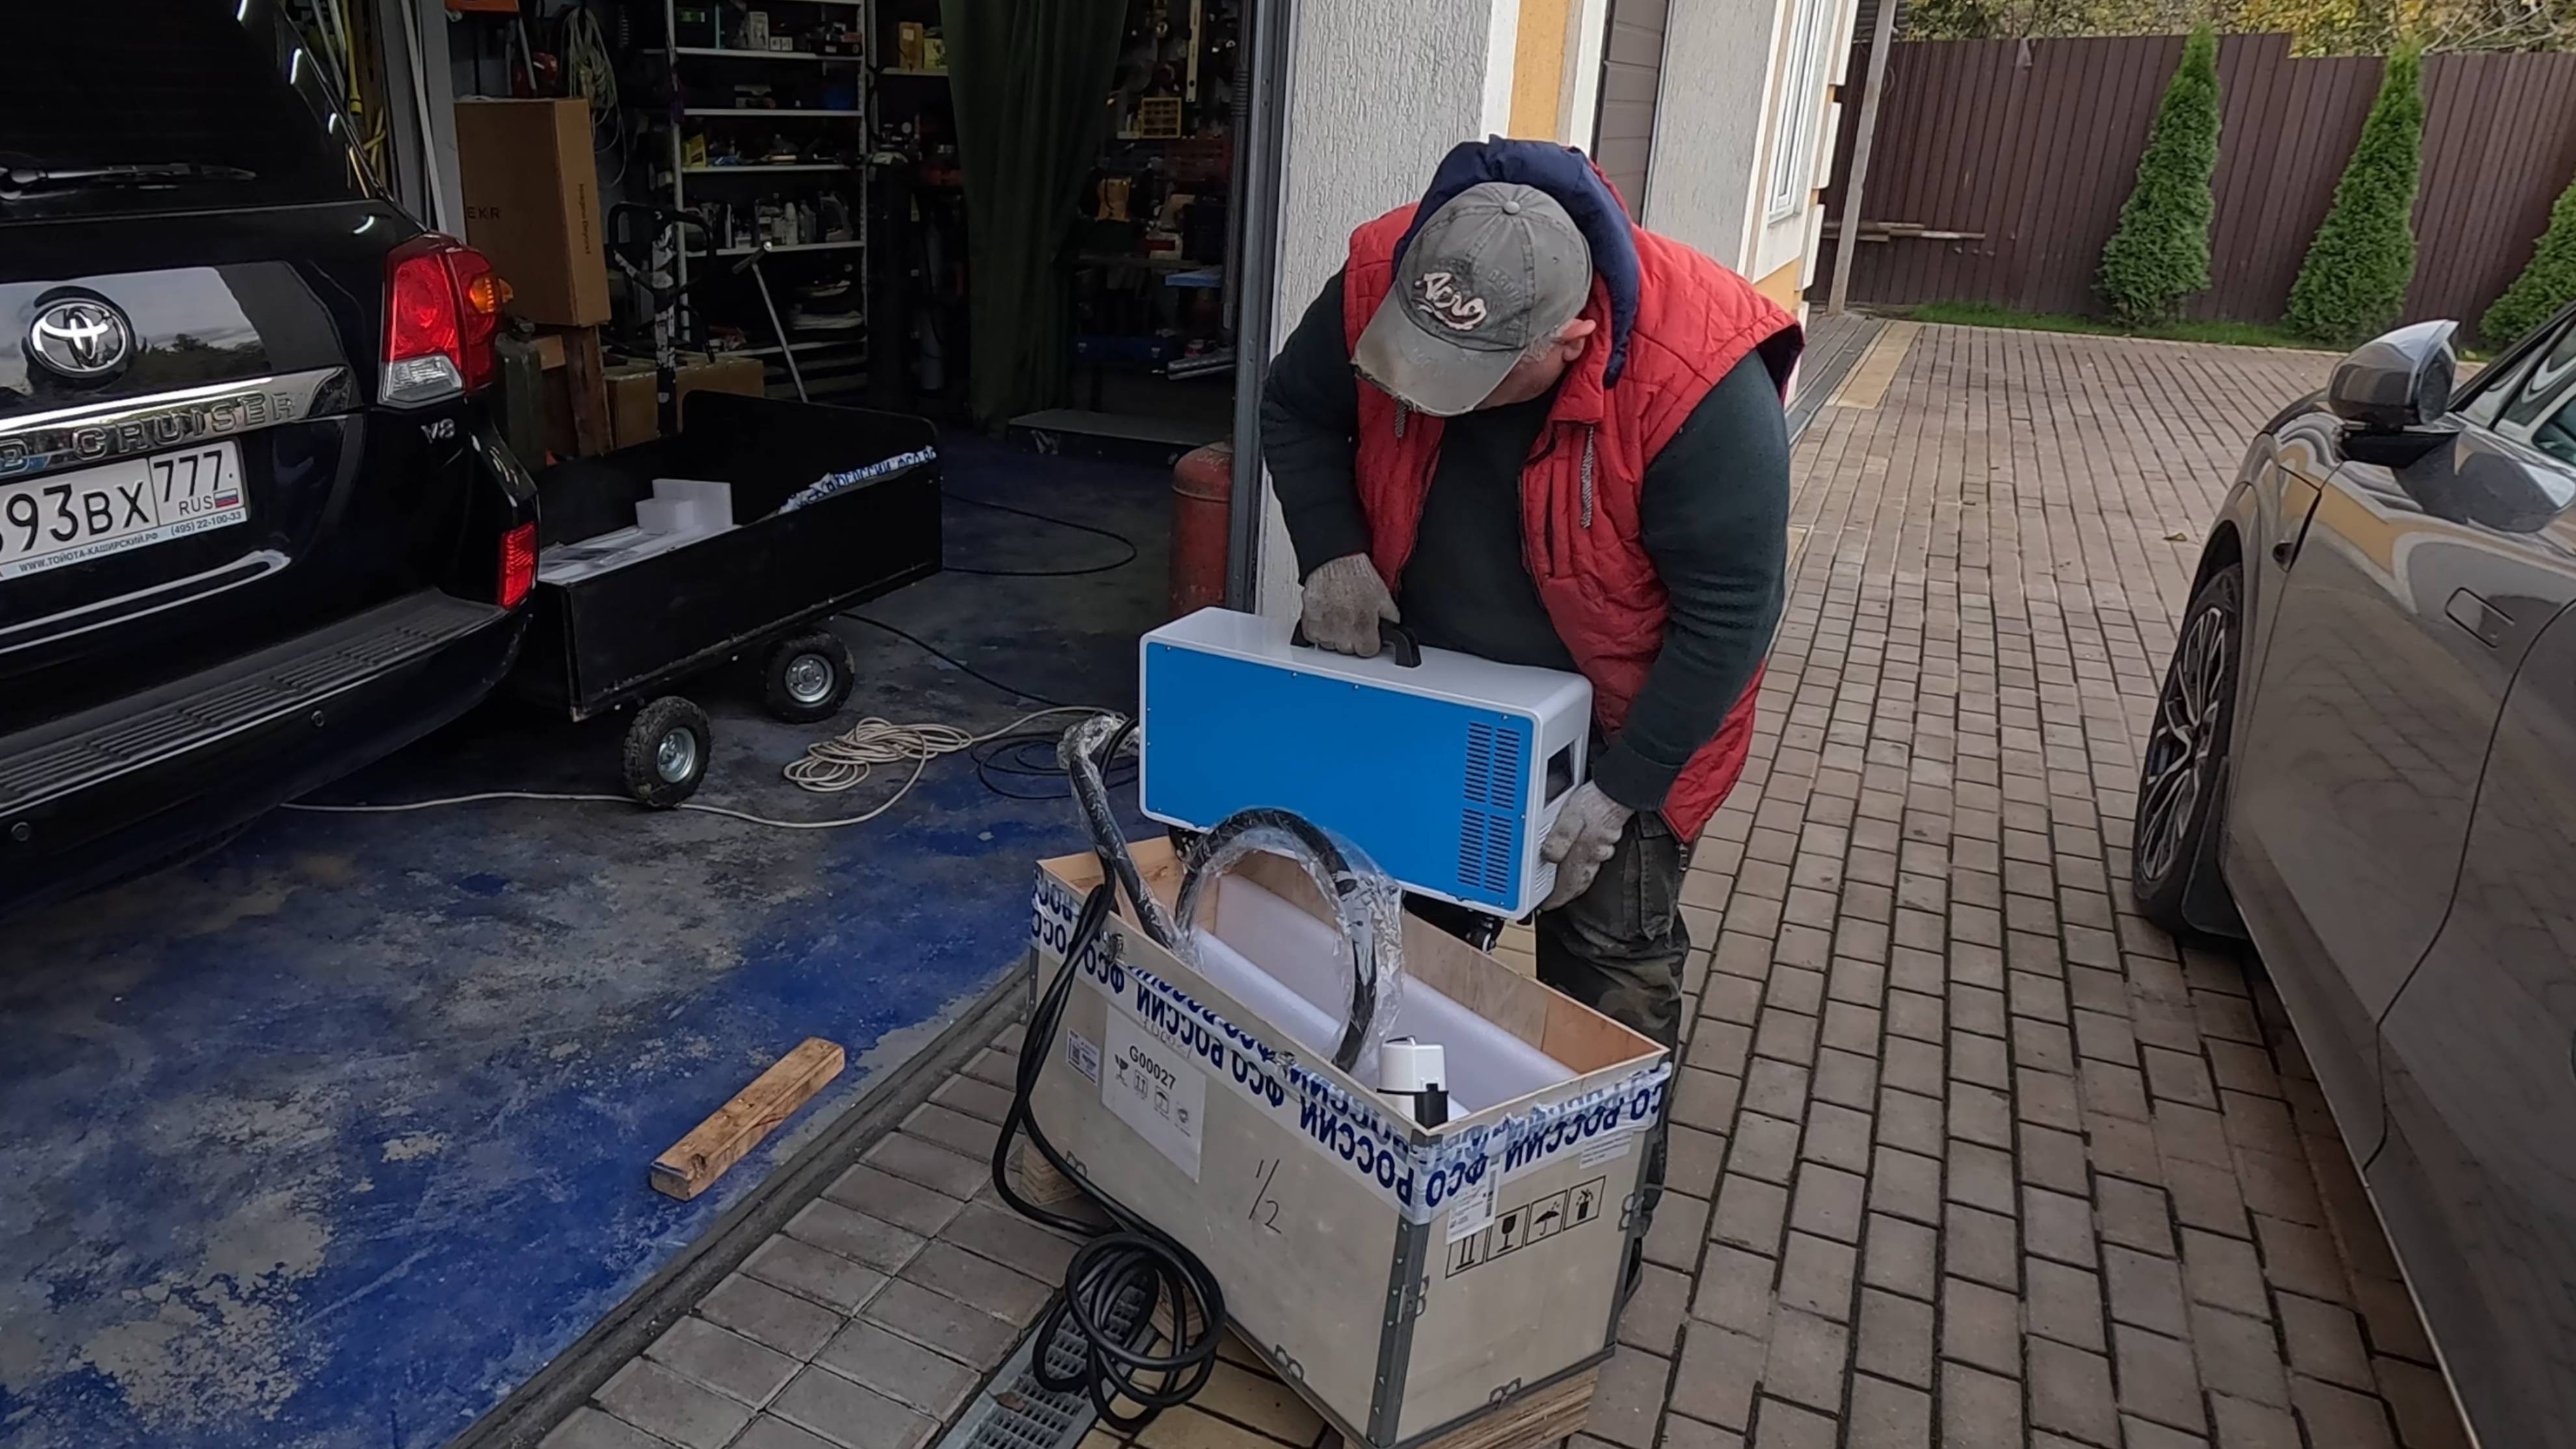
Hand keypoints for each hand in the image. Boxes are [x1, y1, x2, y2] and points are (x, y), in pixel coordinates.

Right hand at [1300, 553, 1398, 655]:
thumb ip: (1391, 619)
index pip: (1369, 651)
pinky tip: (1327, 616)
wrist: (1333, 563)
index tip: (1368, 632)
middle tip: (1353, 617)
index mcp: (1363, 631)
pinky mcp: (1309, 626)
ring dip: (1336, 634)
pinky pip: (1316, 637)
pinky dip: (1320, 630)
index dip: (1370, 640)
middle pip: (1350, 649)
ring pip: (1332, 645)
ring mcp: (1324, 633)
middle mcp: (1342, 636)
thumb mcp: (1385, 597)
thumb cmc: (1355, 576)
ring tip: (1340, 614)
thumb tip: (1393, 628)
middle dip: (1353, 637)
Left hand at [1541, 783, 1633, 909]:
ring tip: (1565, 881)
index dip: (1555, 899)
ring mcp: (1602, 848)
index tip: (1546, 907)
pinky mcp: (1607, 837)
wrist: (1621, 791)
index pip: (1567, 886)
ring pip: (1586, 871)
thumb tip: (1548, 857)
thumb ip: (1558, 839)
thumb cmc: (1596, 802)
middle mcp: (1593, 855)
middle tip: (1554, 898)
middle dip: (1566, 893)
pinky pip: (1594, 858)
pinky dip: (1585, 863)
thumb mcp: (1569, 817)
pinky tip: (1583, 856)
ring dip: (1575, 879)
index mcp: (1581, 854)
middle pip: (1578, 883)